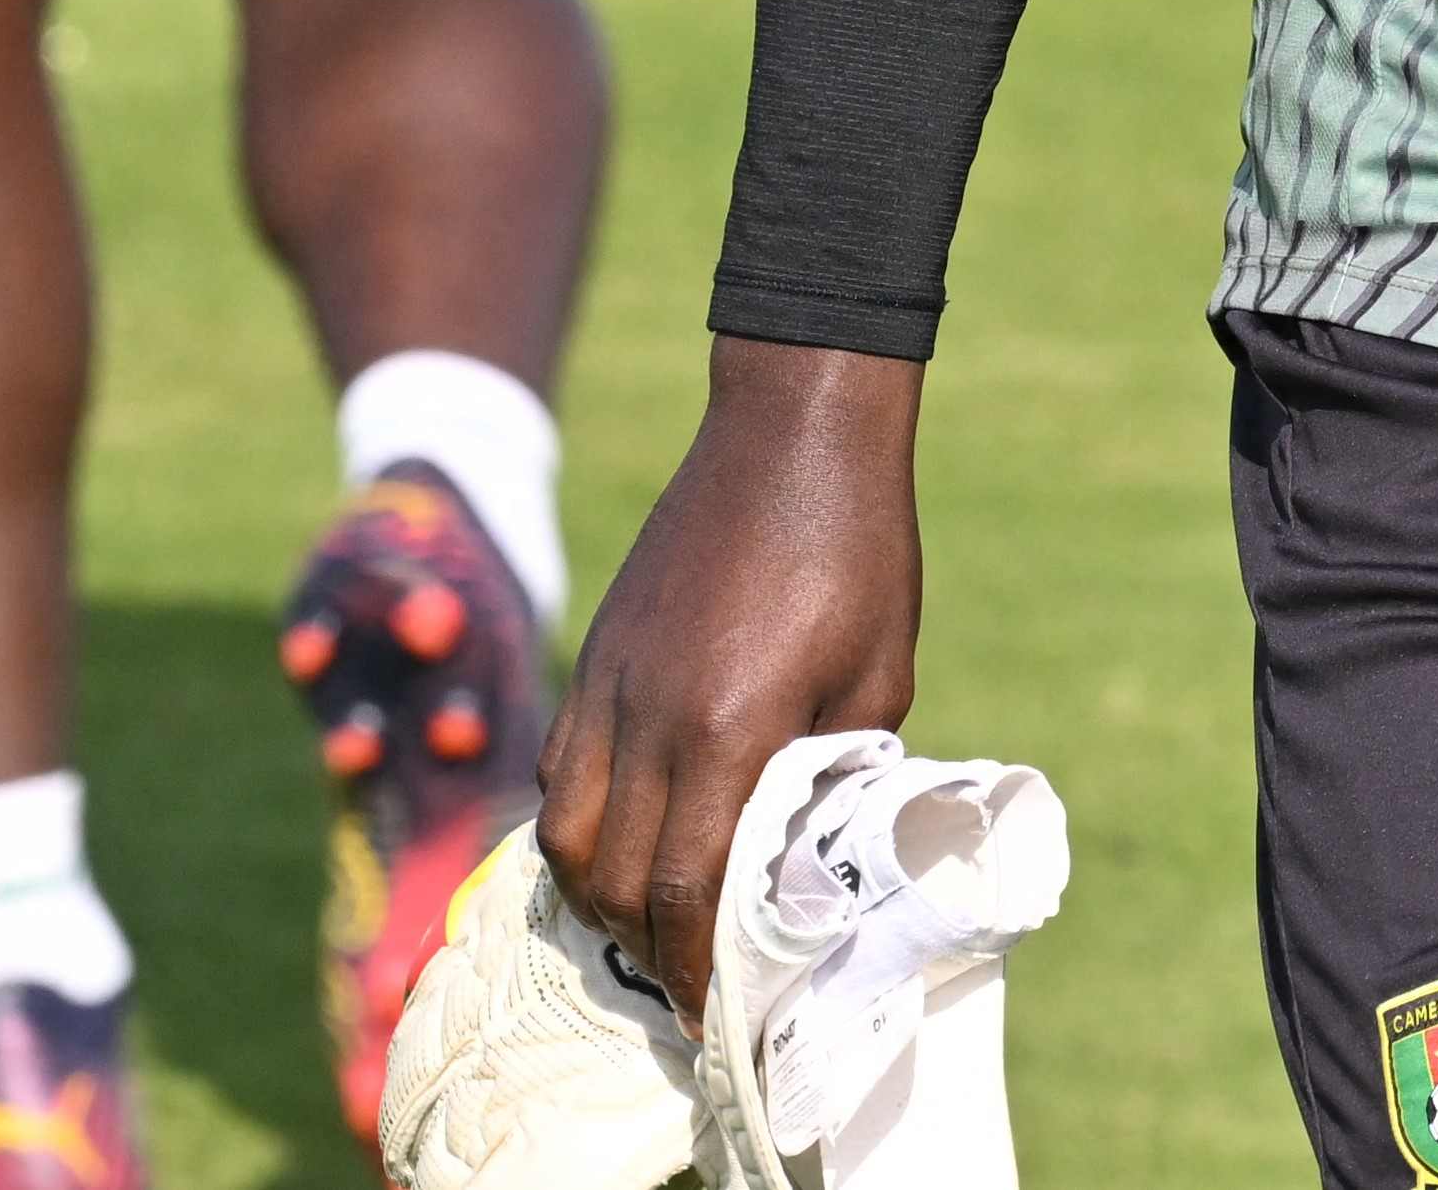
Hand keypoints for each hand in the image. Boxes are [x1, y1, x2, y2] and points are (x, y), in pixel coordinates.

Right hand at [538, 339, 926, 1004]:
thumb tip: (811, 838)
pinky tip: (617, 839)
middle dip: (644, 946)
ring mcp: (606, 686)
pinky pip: (558, 769)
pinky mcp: (594, 657)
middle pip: (613, 877)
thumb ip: (837, 764)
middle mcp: (648, 719)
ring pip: (563, 832)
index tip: (710, 1009)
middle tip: (684, 981)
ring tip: (645, 924)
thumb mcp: (878, 670)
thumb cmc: (858, 544)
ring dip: (598, 893)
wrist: (793, 428)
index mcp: (729, 729)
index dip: (693, 964)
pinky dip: (577, 823)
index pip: (686, 890)